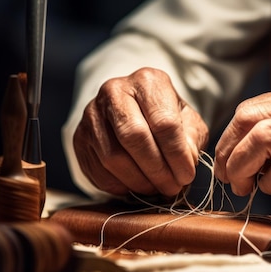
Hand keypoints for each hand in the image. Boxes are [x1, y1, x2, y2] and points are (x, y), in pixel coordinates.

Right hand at [73, 67, 208, 195]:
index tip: (187, 176)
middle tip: (172, 188)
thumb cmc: (166, 118)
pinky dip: (121, 186)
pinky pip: (98, 170)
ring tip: (157, 189)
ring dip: (139, 182)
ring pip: (113, 157)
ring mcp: (92, 114)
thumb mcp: (188, 122)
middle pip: (135, 137)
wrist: (134, 113)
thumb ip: (191, 140)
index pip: (164, 123)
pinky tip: (137, 187)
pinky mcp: (79, 137)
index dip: (177, 155)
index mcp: (148, 82)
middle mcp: (115, 91)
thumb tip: (185, 163)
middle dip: (157, 170)